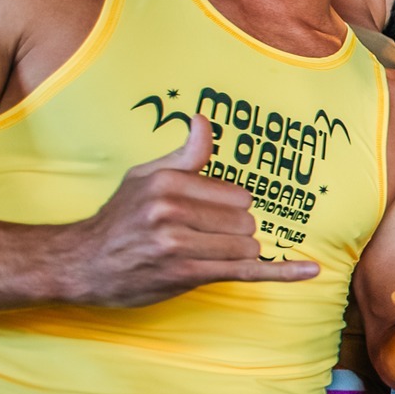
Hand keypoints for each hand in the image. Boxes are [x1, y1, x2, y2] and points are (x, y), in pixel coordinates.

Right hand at [65, 117, 317, 306]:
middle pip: (245, 221)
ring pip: (246, 246)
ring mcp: (179, 244)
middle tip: (200, 239)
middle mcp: (172, 211)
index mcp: (168, 183)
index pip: (237, 195)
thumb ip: (184, 155)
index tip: (207, 216)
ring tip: (202, 254)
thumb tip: (203, 119)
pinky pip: (246, 272)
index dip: (230, 209)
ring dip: (235, 254)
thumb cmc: (120, 218)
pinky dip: (282, 273)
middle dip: (234, 233)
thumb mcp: (146, 176)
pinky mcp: (186, 274)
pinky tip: (311, 270)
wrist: (83, 263)